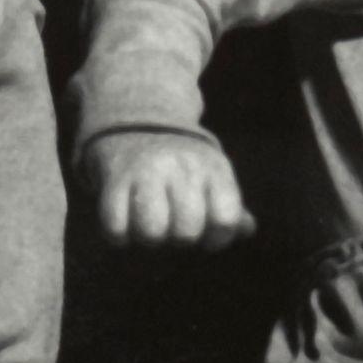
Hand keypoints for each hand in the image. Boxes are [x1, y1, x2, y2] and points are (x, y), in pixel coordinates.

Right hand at [86, 131, 252, 249]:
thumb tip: (247, 229)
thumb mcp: (213, 177)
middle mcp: (182, 166)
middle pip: (187, 232)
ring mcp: (146, 171)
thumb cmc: (183, 166)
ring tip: (150, 227)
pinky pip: (115, 228)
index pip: (225, 220)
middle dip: (180, 240)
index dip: (216, 239)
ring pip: (151, 232)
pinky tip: (125, 222)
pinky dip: (119, 235)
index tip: (206, 232)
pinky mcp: (114, 179)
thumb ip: (232, 208)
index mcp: (213, 168)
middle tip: (173, 226)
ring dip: (150, 240)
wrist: (136, 122)